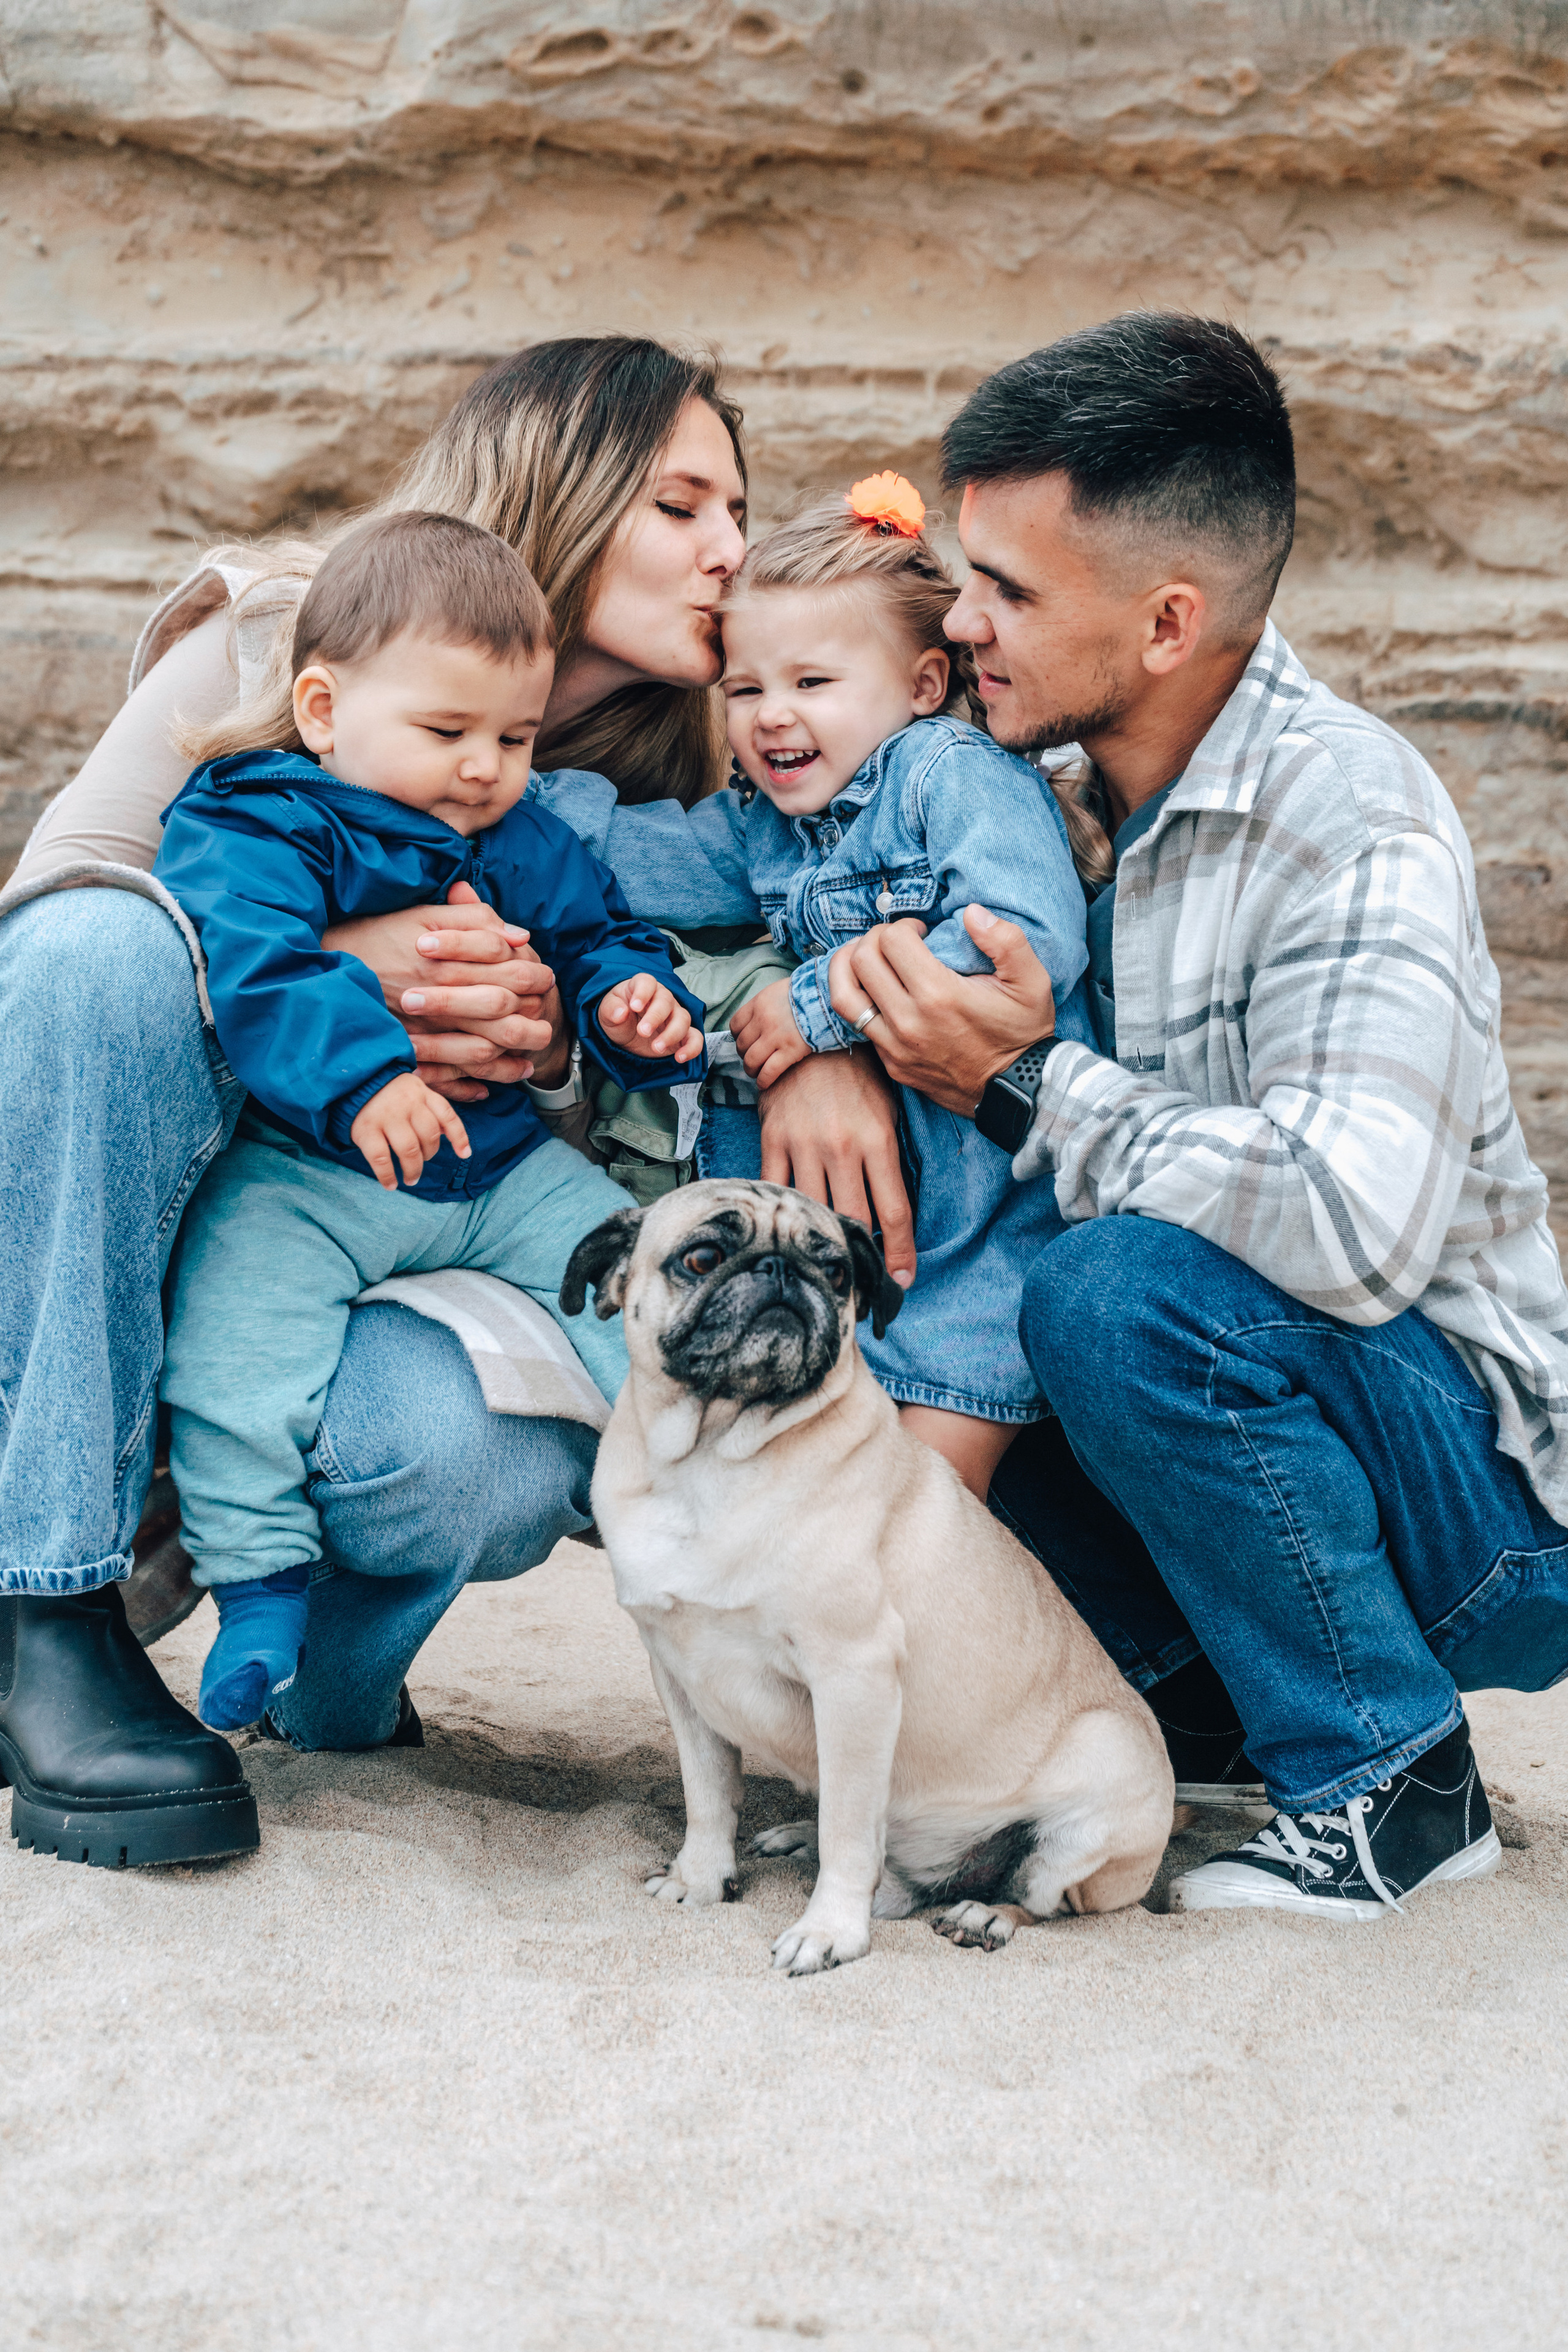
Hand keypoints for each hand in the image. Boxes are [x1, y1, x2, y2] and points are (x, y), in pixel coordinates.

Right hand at [324, 881, 563, 1101]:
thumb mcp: (427, 914)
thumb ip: (476, 919)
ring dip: (511, 1060)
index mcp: (451, 960)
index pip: (513, 972)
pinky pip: (447, 1080)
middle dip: (535, 1023)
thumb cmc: (383, 934)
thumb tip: (521, 936)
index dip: (537, 977)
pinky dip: (472, 1086)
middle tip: (545, 1022)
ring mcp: (425, 1029)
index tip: (545, 979)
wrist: (329, 963)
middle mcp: (441, 998)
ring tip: (527, 1057)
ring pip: (483, 1053)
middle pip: (505, 1018)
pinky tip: (489, 1084)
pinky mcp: (408, 1051)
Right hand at [350, 1072, 470, 1191]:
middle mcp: (407, 1103)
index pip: (447, 1116)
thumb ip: (430, 1108)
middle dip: (429, 1156)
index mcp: (422, 1093)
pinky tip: (390, 1184)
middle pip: (429, 1137)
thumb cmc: (386, 1090)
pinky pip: (381, 1158)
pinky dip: (387, 1175)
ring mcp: (386, 1115)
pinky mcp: (365, 1128)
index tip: (465, 1155)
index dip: (459, 1137)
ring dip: (413, 1170)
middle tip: (420, 1164)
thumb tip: (450, 1135)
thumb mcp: (412, 1090)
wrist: (350, 1079)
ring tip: (410, 1180)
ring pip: (409, 1150)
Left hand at [596, 973, 704, 1063]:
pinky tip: (680, 1057)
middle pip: (666, 1001)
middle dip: (655, 1017)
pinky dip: (692, 1048)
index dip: (642, 993)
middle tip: (643, 1032)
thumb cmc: (618, 1017)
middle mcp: (662, 998)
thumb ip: (611, 1009)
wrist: (625, 1036)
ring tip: (656, 1048)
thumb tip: (621, 1012)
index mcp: (642, 987)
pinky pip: (694, 1038)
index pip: (647, 982)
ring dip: (672, 1034)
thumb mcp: (606, 1012)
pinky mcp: (682, 1035)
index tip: (634, 1006)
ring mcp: (674, 1016)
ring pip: (683, 1019)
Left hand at [729, 978, 809, 1088]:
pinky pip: (769, 1071)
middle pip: (742, 1044)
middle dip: (744, 1054)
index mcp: (759, 1003)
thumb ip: (766, 1005)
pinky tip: (764, 1084)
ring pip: (751, 1060)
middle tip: (752, 1058)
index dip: (737, 1037)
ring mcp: (776, 1037)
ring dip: (750, 1070)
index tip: (744, 1042)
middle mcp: (763, 1020)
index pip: (735, 1025)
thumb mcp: (780, 991)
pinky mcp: (790, 1051)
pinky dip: (763, 1081)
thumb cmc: (807, 994)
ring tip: (755, 1073)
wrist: (828, 998)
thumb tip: (759, 1019)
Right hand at [758, 1051, 915, 1287]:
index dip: (898, 1252)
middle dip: (861, 1259)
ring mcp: (804, 1146)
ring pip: (813, 1211)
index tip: (901, 1279)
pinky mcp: (773, 1141)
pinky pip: (774, 1189)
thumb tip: (892, 1209)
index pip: (893, 1211)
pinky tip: (785, 1235)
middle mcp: (842, 1149)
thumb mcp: (886, 1111)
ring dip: (819, 1243)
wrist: (809, 1031)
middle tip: (864, 1285)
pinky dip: (781, 1215)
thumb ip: (888, 1158)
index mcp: (877, 1141)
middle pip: (853, 1220)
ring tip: (824, 1269)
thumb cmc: (856, 1073)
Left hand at [832, 908, 1055, 1114]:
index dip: (904, 925)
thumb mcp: (1032, 981)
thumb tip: (972, 912)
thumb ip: (1006, 940)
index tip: (922, 931)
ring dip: (848, 967)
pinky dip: (859, 1000)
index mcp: (940, 995)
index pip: (892, 941)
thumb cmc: (1024, 1033)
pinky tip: (876, 990)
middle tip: (895, 941)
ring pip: (843, 996)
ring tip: (866, 957)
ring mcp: (896, 1047)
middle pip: (861, 960)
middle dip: (874, 938)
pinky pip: (856, 1026)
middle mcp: (910, 1021)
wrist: (1019, 1090)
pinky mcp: (892, 1064)